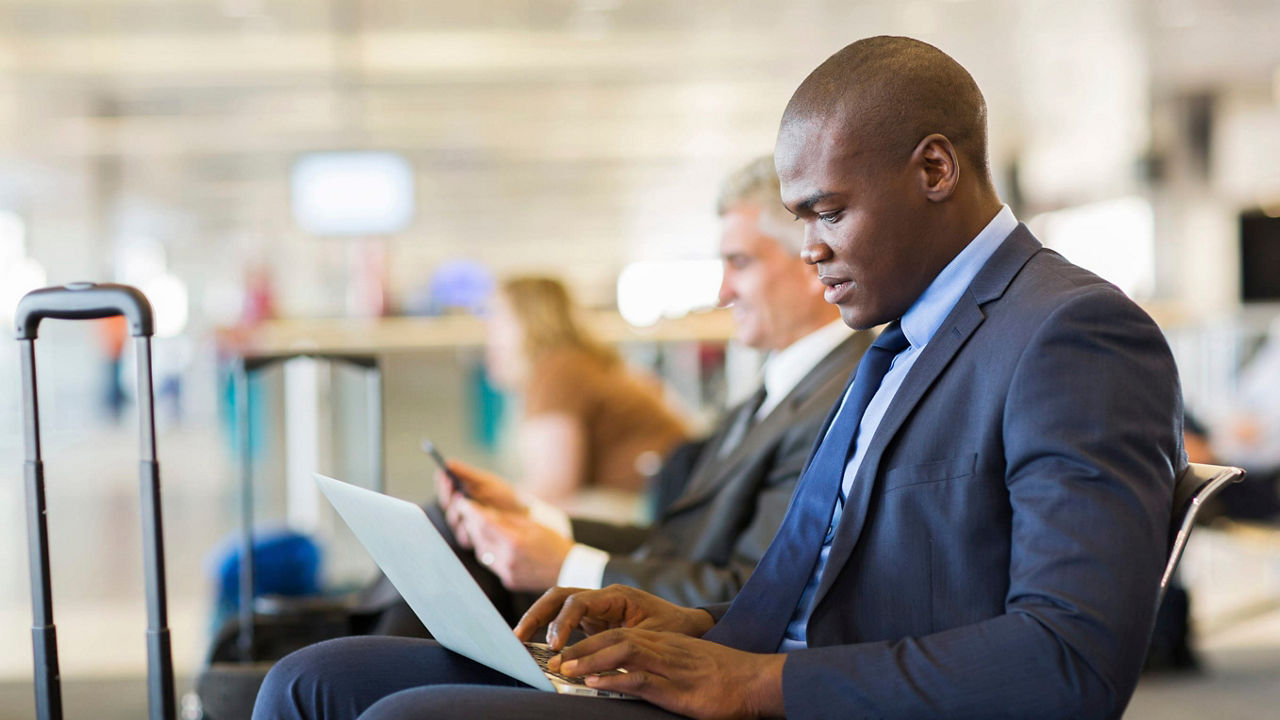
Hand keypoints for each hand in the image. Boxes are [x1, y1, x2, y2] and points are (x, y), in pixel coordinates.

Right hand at [436, 461, 523, 548]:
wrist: (525, 515)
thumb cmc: (506, 496)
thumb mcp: (487, 482)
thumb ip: (467, 474)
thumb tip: (448, 462)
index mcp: (461, 497)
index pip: (446, 492)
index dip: (443, 485)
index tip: (444, 475)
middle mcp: (462, 513)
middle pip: (447, 507)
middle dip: (450, 499)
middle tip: (457, 493)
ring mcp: (468, 527)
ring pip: (455, 522)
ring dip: (459, 513)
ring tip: (467, 504)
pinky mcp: (476, 540)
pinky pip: (466, 536)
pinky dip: (469, 527)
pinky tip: (476, 520)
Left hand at [454, 500, 573, 590]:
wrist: (567, 569)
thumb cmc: (553, 543)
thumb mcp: (533, 525)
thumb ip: (507, 519)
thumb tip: (485, 512)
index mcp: (515, 542)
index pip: (485, 524)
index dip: (472, 512)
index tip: (464, 503)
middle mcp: (508, 559)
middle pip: (480, 538)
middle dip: (472, 524)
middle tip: (468, 512)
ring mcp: (507, 572)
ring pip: (482, 553)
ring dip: (478, 539)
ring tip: (479, 527)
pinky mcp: (508, 581)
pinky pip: (491, 564)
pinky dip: (488, 552)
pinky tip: (491, 543)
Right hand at [514, 585, 713, 647]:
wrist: (690, 625)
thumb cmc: (675, 630)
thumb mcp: (651, 640)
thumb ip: (623, 648)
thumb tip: (595, 664)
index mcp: (617, 596)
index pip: (578, 602)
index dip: (562, 623)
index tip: (554, 646)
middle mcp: (602, 597)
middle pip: (560, 595)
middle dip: (537, 614)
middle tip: (518, 637)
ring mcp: (596, 607)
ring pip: (558, 605)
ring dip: (538, 619)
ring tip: (519, 639)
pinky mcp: (593, 620)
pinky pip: (565, 620)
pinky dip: (549, 630)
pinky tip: (537, 647)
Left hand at [554, 630, 784, 718]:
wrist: (757, 681)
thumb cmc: (724, 679)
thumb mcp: (686, 669)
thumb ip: (660, 669)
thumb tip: (630, 679)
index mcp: (664, 643)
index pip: (619, 635)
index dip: (589, 642)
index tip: (565, 654)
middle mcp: (663, 648)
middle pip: (614, 638)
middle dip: (580, 648)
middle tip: (552, 662)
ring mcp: (670, 665)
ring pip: (622, 651)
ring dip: (589, 659)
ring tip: (564, 669)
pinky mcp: (677, 686)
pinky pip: (640, 678)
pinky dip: (614, 678)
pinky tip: (594, 681)